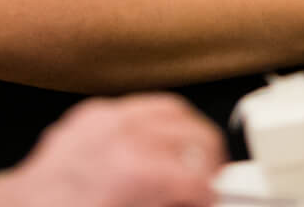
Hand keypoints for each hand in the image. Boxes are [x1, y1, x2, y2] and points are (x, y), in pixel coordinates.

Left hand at [0, 94, 223, 206]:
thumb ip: (169, 201)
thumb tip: (198, 199)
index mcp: (136, 171)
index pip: (202, 175)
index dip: (215, 194)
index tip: (213, 201)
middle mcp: (122, 135)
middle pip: (196, 134)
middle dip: (209, 164)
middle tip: (208, 186)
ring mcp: (104, 118)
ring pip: (171, 110)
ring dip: (186, 139)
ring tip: (187, 166)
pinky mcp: (89, 113)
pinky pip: (137, 107)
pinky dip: (153, 127)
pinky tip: (150, 150)